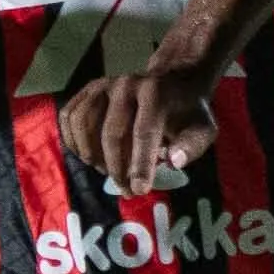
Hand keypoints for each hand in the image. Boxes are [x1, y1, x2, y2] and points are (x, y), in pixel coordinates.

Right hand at [63, 68, 216, 193]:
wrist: (173, 82)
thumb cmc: (188, 113)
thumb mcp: (203, 129)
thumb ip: (192, 146)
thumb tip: (175, 161)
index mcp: (156, 92)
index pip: (144, 132)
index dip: (140, 164)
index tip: (139, 190)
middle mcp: (126, 84)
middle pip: (112, 133)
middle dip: (117, 168)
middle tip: (126, 191)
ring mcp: (104, 84)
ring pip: (84, 124)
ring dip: (92, 155)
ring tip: (108, 172)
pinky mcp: (89, 89)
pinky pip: (70, 116)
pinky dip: (73, 141)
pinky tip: (88, 157)